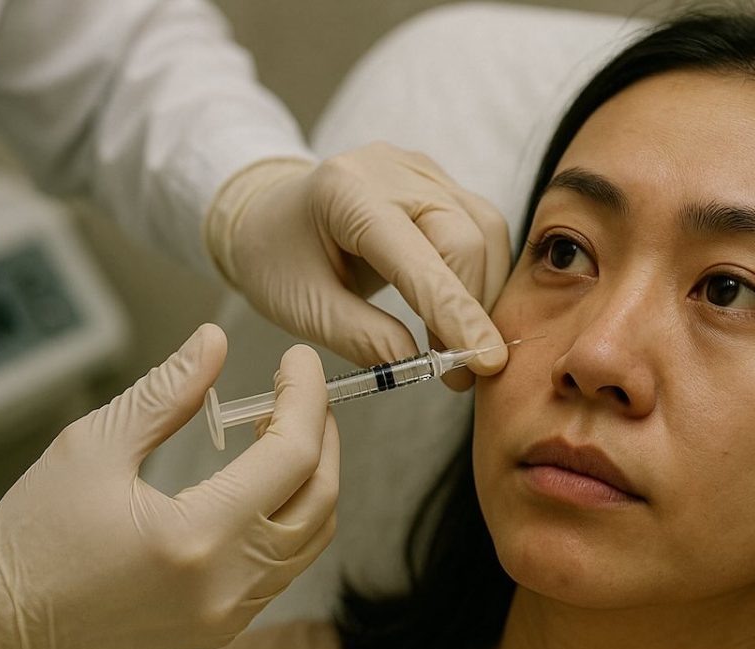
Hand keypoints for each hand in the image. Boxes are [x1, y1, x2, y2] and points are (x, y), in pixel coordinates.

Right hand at [0, 325, 338, 648]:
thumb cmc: (34, 532)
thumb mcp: (94, 445)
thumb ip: (167, 392)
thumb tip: (216, 341)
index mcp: (195, 536)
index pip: (292, 456)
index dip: (307, 398)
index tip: (299, 360)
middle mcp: (225, 584)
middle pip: (321, 498)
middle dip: (323, 434)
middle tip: (299, 392)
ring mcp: (228, 613)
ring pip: (312, 537)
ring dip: (312, 477)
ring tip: (277, 431)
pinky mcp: (221, 627)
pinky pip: (285, 567)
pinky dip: (290, 517)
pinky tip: (260, 482)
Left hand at [205, 142, 511, 389]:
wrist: (268, 214)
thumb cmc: (278, 260)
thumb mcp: (304, 307)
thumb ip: (361, 336)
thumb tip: (419, 363)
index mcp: (347, 194)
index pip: (418, 258)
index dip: (455, 314)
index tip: (484, 362)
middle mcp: (393, 170)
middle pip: (464, 239)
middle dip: (470, 310)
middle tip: (458, 371)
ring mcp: (422, 170)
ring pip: (485, 232)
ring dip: (483, 296)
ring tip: (461, 345)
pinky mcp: (440, 181)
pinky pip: (483, 227)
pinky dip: (482, 276)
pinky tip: (465, 312)